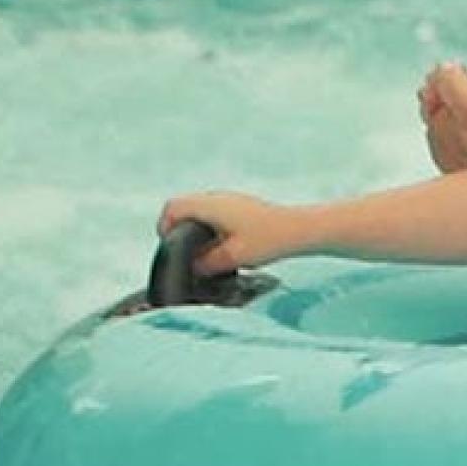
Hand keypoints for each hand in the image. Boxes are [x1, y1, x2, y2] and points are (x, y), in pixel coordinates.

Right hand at [157, 191, 301, 275]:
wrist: (301, 229)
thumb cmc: (269, 240)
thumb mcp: (232, 257)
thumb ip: (207, 264)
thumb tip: (193, 268)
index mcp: (211, 205)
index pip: (173, 207)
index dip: (165, 226)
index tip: (171, 247)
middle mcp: (218, 197)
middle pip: (184, 207)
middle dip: (179, 229)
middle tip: (184, 252)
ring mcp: (231, 200)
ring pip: (201, 210)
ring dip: (197, 229)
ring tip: (204, 253)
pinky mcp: (243, 207)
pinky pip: (216, 214)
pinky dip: (212, 228)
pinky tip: (224, 247)